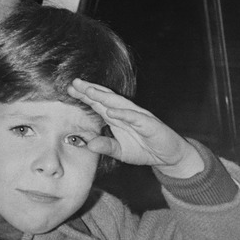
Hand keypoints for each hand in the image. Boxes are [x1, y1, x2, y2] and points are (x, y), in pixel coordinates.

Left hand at [67, 78, 203, 177]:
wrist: (169, 156)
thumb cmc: (145, 150)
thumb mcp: (121, 152)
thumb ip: (106, 147)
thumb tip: (89, 145)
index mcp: (118, 118)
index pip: (98, 104)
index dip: (85, 96)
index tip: (69, 89)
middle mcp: (126, 113)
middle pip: (106, 99)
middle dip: (90, 90)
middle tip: (74, 83)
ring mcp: (138, 117)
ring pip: (119, 104)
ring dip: (104, 97)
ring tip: (89, 91)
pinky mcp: (149, 124)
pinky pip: (135, 118)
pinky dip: (123, 114)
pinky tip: (110, 111)